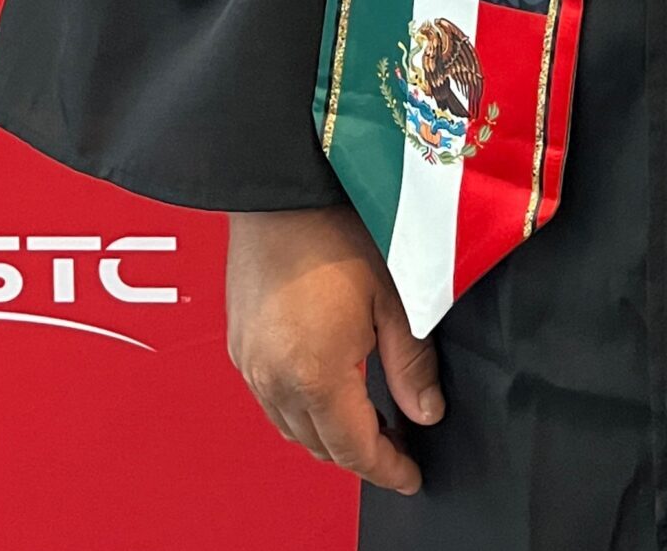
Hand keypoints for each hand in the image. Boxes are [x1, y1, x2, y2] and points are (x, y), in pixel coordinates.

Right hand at [226, 202, 441, 495]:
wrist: (280, 190)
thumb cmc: (337, 229)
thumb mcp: (393, 296)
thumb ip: (410, 363)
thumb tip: (427, 412)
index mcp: (314, 375)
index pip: (354, 449)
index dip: (387, 469)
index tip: (411, 476)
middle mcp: (273, 380)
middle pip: (320, 446)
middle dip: (361, 454)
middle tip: (399, 444)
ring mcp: (250, 365)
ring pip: (292, 428)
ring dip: (329, 434)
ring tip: (369, 419)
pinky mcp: (239, 346)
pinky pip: (271, 401)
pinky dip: (301, 410)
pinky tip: (327, 389)